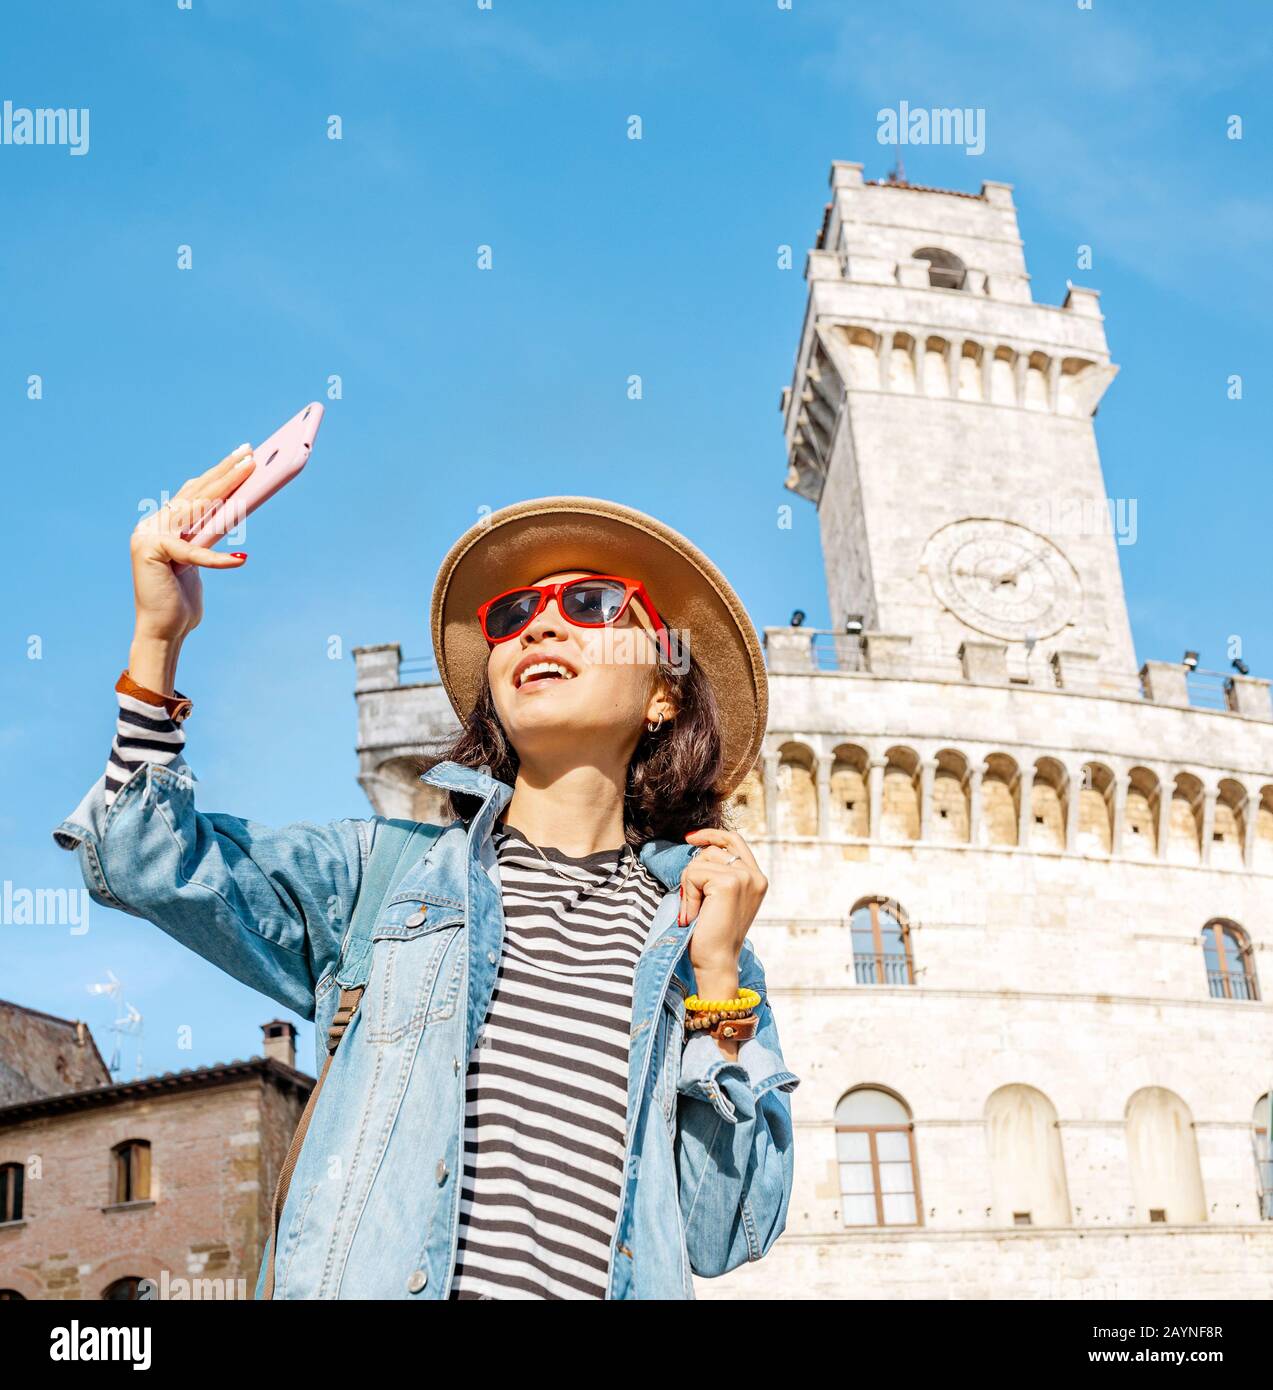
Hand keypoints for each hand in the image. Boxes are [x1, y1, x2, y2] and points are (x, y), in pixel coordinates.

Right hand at [130, 443, 256, 644]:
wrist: (164, 631)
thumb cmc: (184, 599)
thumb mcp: (200, 559)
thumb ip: (207, 535)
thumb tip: (234, 507)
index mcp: (162, 523)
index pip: (194, 491)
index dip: (219, 472)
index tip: (242, 455)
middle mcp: (152, 524)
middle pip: (196, 492)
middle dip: (226, 471)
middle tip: (251, 452)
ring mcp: (148, 535)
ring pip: (196, 507)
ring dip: (227, 487)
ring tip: (250, 470)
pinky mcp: (153, 553)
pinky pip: (194, 552)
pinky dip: (218, 559)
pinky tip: (241, 558)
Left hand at [679, 827, 766, 979]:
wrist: (716, 961)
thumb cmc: (713, 933)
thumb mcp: (722, 898)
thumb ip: (719, 873)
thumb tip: (698, 848)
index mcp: (757, 879)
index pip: (734, 840)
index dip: (711, 835)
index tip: (690, 839)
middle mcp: (755, 876)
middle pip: (713, 849)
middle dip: (695, 871)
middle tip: (695, 902)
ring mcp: (744, 877)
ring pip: (700, 861)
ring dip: (690, 885)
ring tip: (696, 910)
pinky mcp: (729, 882)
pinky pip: (694, 873)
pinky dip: (688, 893)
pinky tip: (694, 913)